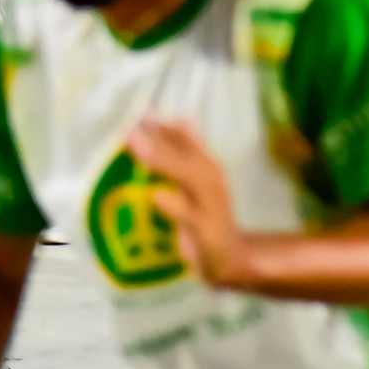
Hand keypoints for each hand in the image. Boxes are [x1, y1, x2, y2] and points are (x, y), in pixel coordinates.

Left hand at [125, 116, 248, 290]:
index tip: (141, 110)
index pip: (188, 140)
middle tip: (136, 121)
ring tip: (141, 149)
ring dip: (165, 162)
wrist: (231, 258)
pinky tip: (157, 196)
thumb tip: (182, 117)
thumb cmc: (209, 217)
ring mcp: (210, 204)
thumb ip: (190, 152)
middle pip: (187, 154)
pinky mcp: (207, 230)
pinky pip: (190, 216)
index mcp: (208, 167)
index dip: (165, 125)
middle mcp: (212, 180)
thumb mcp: (199, 182)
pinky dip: (175, 206)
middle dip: (162, 137)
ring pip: (189, 179)